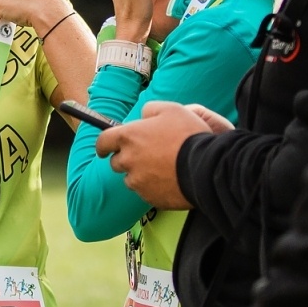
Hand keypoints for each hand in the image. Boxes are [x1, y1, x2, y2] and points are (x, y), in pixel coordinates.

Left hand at [94, 100, 223, 208]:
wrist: (205, 167)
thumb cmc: (188, 135)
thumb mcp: (171, 109)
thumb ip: (150, 109)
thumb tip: (143, 116)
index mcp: (129, 137)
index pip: (103, 142)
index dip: (103, 144)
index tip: (104, 148)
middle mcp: (128, 160)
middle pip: (116, 162)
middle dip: (126, 158)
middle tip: (145, 154)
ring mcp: (138, 181)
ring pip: (131, 179)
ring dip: (140, 174)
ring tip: (161, 168)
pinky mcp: (149, 197)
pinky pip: (146, 192)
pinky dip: (153, 187)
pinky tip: (169, 180)